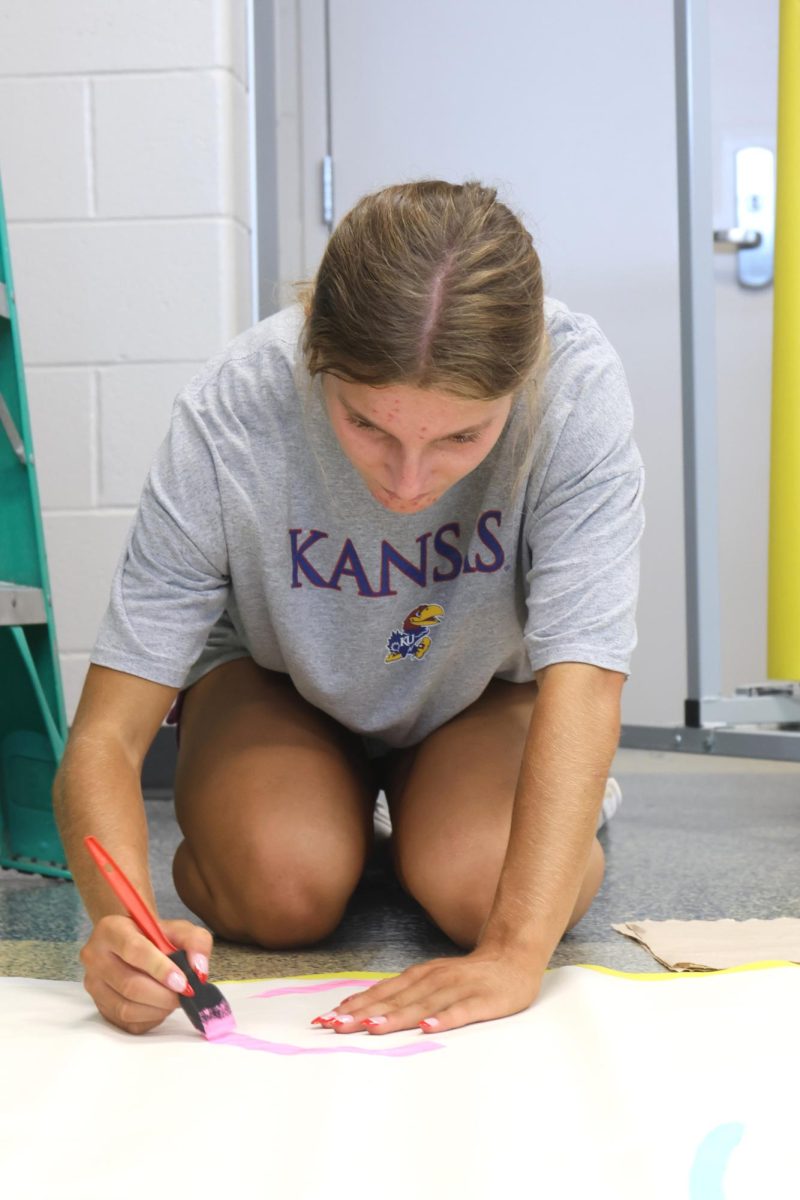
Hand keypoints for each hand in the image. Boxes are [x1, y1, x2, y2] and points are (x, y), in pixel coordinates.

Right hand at [80, 915, 213, 1034]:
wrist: (133, 943)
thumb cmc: (155, 936)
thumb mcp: (179, 928)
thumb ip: (195, 942)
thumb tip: (198, 969)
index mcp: (111, 929)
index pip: (134, 950)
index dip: (160, 969)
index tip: (182, 981)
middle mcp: (95, 956)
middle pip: (130, 984)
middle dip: (164, 995)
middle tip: (184, 994)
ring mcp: (93, 984)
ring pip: (126, 1008)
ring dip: (158, 1009)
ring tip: (174, 999)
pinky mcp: (99, 1006)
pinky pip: (126, 1022)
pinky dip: (150, 1019)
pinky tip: (160, 1006)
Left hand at [311, 946, 541, 1034]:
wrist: (513, 955)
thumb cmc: (468, 975)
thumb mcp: (431, 978)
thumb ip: (403, 993)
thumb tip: (364, 1009)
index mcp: (419, 977)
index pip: (382, 993)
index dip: (354, 1006)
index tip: (327, 1019)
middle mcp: (433, 980)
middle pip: (395, 1000)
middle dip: (363, 1014)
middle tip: (336, 1027)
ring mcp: (457, 989)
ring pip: (422, 1006)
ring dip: (395, 1017)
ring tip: (371, 1029)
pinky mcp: (482, 1000)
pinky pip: (461, 1011)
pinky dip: (444, 1020)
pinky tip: (429, 1029)